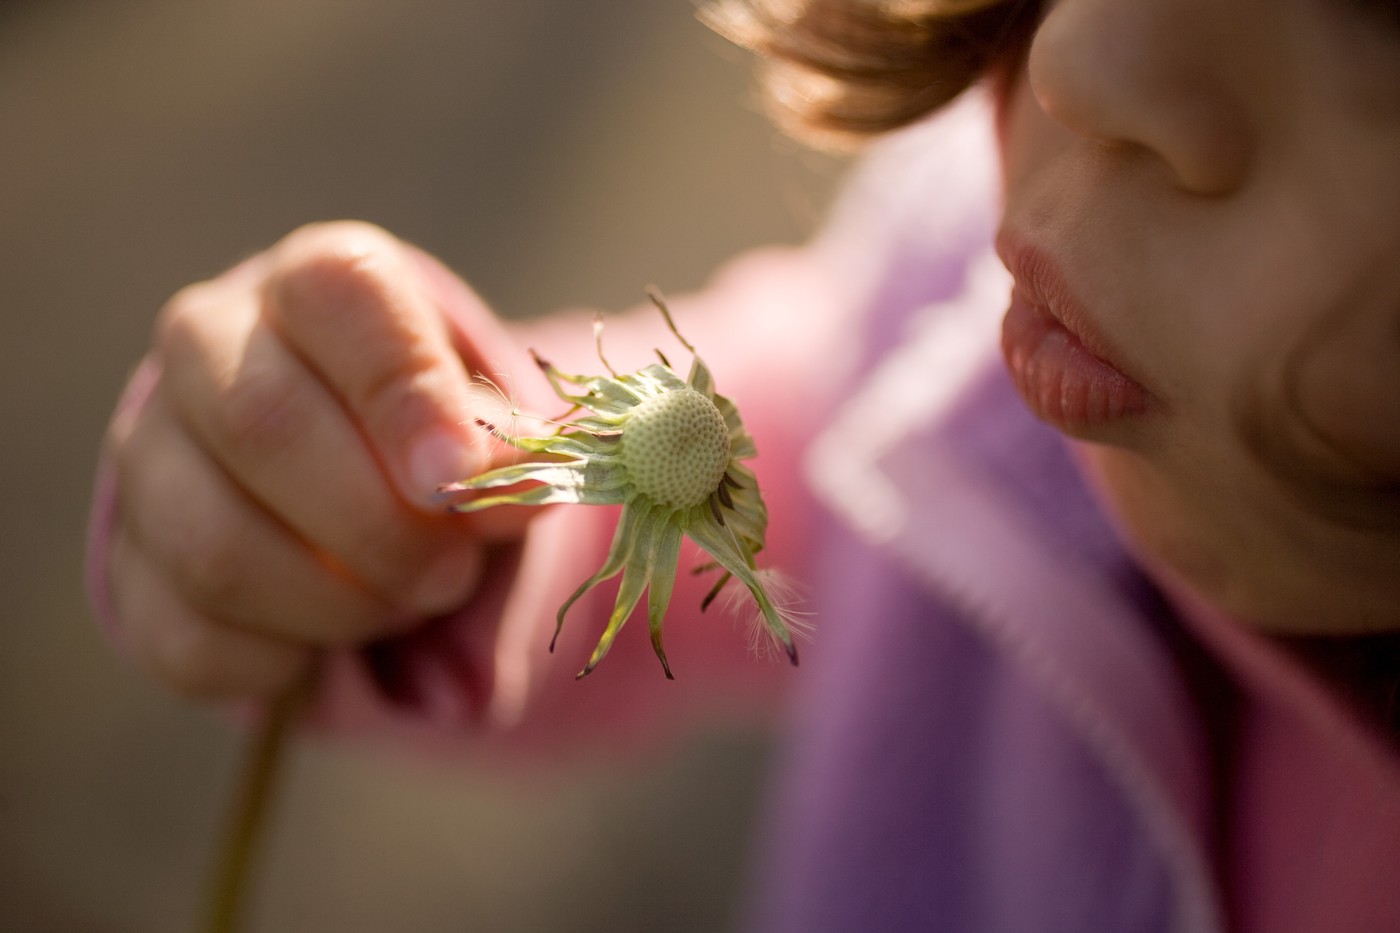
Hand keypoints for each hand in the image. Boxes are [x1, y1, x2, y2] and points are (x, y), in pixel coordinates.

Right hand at [102, 222, 507, 700]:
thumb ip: (508, 449)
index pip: (338, 295)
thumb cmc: (432, 434)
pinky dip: (282, 661)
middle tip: (450, 575)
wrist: (350, 479)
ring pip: (215, 548)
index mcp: (314, 284)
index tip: (454, 476)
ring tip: (401, 604)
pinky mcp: (130, 561)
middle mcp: (205, 344)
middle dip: (377, 527)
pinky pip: (189, 638)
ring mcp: (149, 453)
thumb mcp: (487, 422)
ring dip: (335, 605)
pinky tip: (330, 643)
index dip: (403, 389)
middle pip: (260, 423)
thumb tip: (523, 489)